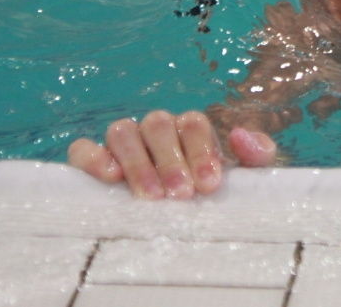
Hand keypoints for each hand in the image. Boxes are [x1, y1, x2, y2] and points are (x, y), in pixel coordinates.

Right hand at [67, 110, 276, 198]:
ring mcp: (123, 141)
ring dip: (137, 162)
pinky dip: (93, 158)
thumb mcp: (243, 177)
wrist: (180, 218)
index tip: (209, 185)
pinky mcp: (92, 158)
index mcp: (189, 128)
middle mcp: (156, 129)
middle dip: (171, 160)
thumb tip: (240, 135)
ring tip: (151, 197)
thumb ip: (256, 154)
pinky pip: (83, 148)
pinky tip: (109, 178)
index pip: (194, 123)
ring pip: (123, 131)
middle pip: (159, 124)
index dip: (202, 150)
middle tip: (181, 194)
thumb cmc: (210, 193)